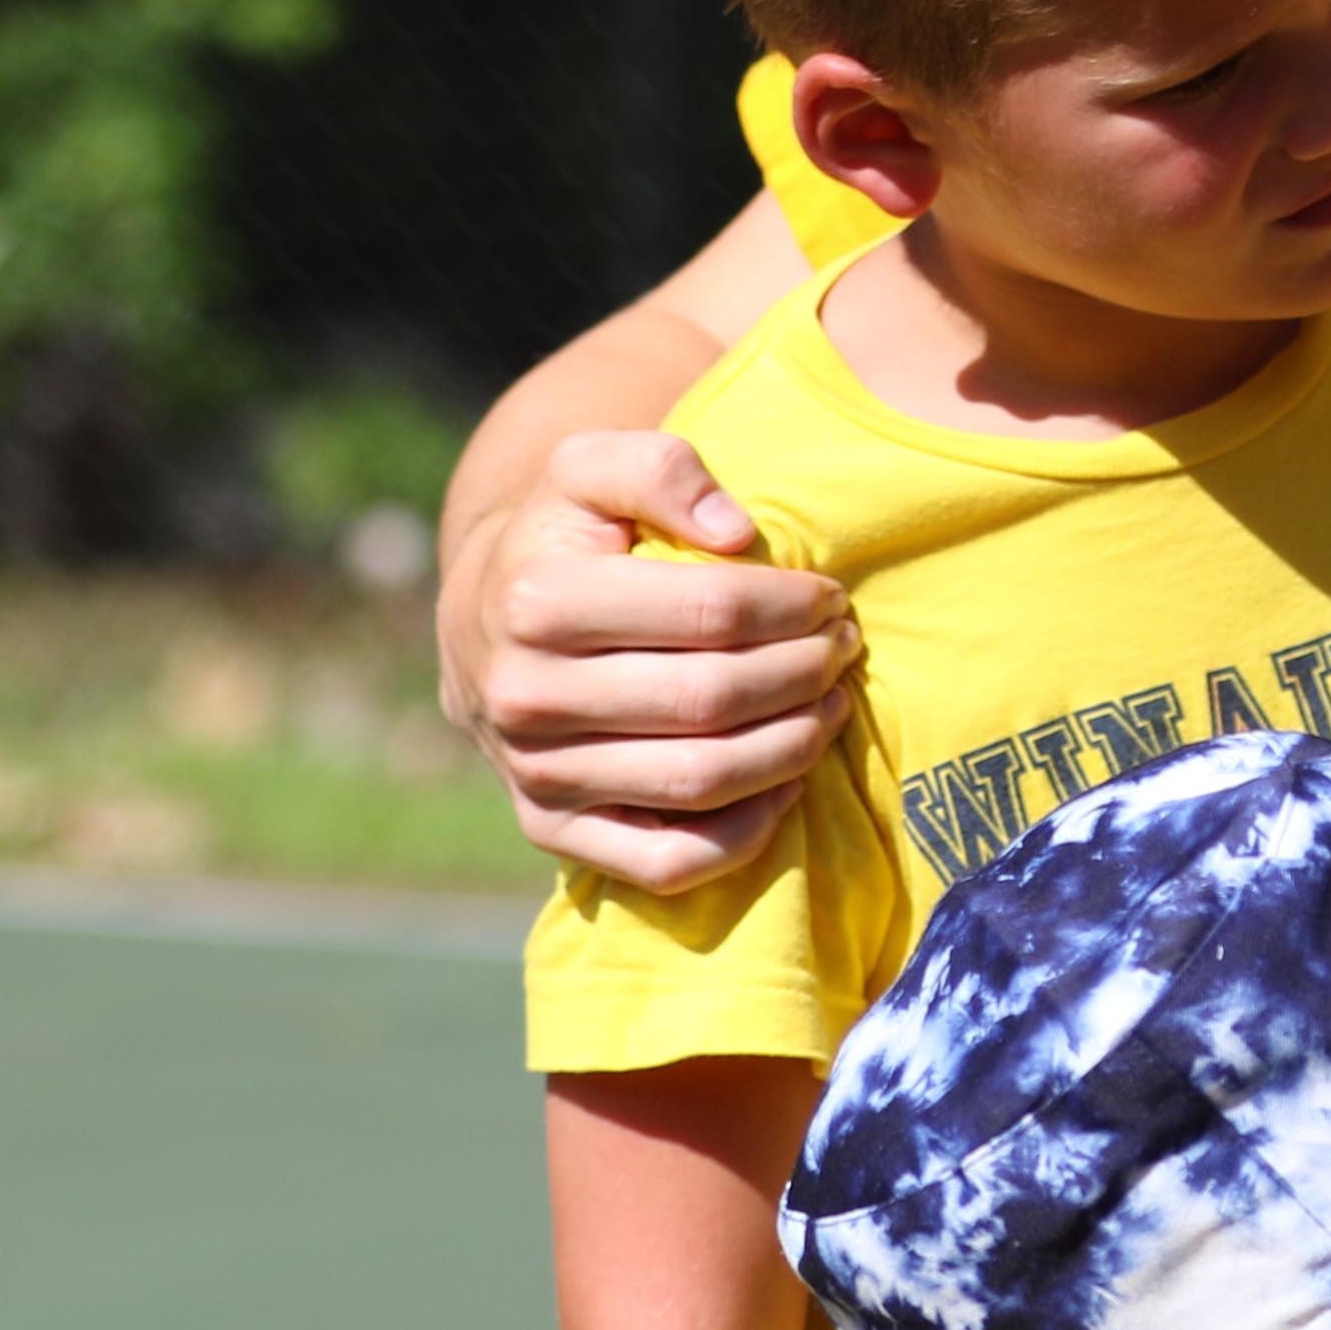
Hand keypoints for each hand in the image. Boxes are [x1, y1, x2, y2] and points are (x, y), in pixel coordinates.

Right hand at [439, 430, 856, 892]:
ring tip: (832, 705)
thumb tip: (736, 531)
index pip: (708, 611)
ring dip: (791, 747)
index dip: (790, 606)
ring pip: (699, 781)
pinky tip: (787, 785)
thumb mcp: (591, 467)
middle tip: (843, 648)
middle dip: (802, 672)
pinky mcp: (551, 829)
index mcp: (537, 600)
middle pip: (711, 699)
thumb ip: (659, 468)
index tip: (827, 597)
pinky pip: (667, 862)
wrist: (487, 621)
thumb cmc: (565, 537)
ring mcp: (536, 773)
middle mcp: (526, 696)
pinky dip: (744, 835)